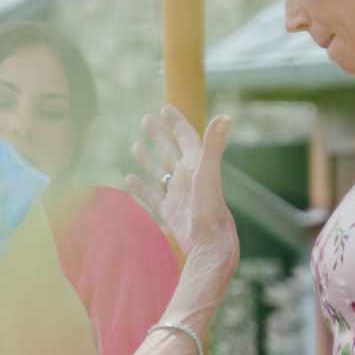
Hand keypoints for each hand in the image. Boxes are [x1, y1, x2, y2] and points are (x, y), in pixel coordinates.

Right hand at [130, 107, 238, 312]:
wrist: (209, 246)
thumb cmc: (210, 211)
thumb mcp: (208, 174)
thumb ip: (214, 145)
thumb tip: (226, 116)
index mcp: (197, 165)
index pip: (186, 137)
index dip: (176, 123)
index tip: (165, 109)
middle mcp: (188, 178)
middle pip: (172, 150)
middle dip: (160, 134)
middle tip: (146, 119)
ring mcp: (178, 195)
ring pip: (161, 171)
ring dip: (149, 158)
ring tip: (136, 145)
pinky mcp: (170, 212)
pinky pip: (153, 195)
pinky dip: (141, 187)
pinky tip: (129, 179)